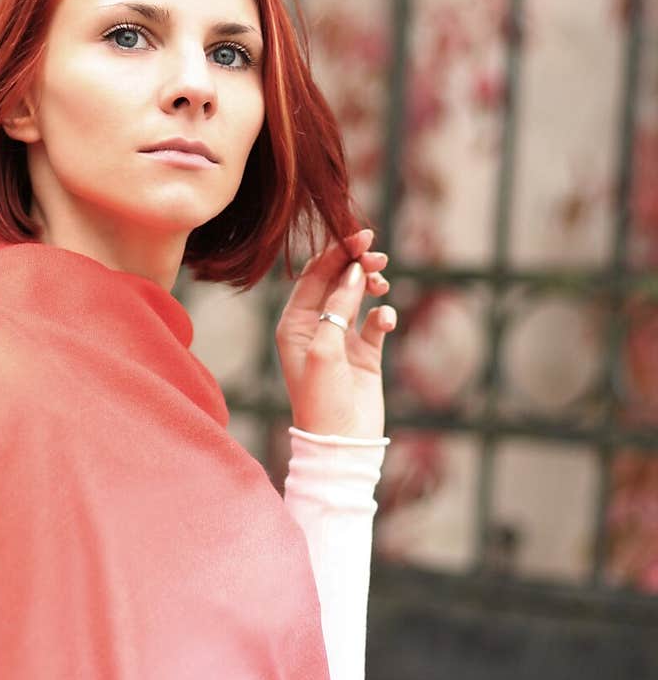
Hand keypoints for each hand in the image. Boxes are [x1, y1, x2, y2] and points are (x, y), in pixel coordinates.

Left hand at [274, 228, 396, 440]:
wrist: (342, 443)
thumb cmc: (321, 398)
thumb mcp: (324, 348)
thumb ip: (337, 306)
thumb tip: (354, 270)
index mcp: (294, 322)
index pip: (315, 274)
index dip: (337, 251)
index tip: (362, 235)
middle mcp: (315, 326)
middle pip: (337, 280)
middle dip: (357, 263)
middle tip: (378, 256)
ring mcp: (342, 339)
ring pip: (358, 296)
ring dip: (371, 284)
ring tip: (382, 285)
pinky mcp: (366, 354)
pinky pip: (376, 321)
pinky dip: (383, 314)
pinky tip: (385, 322)